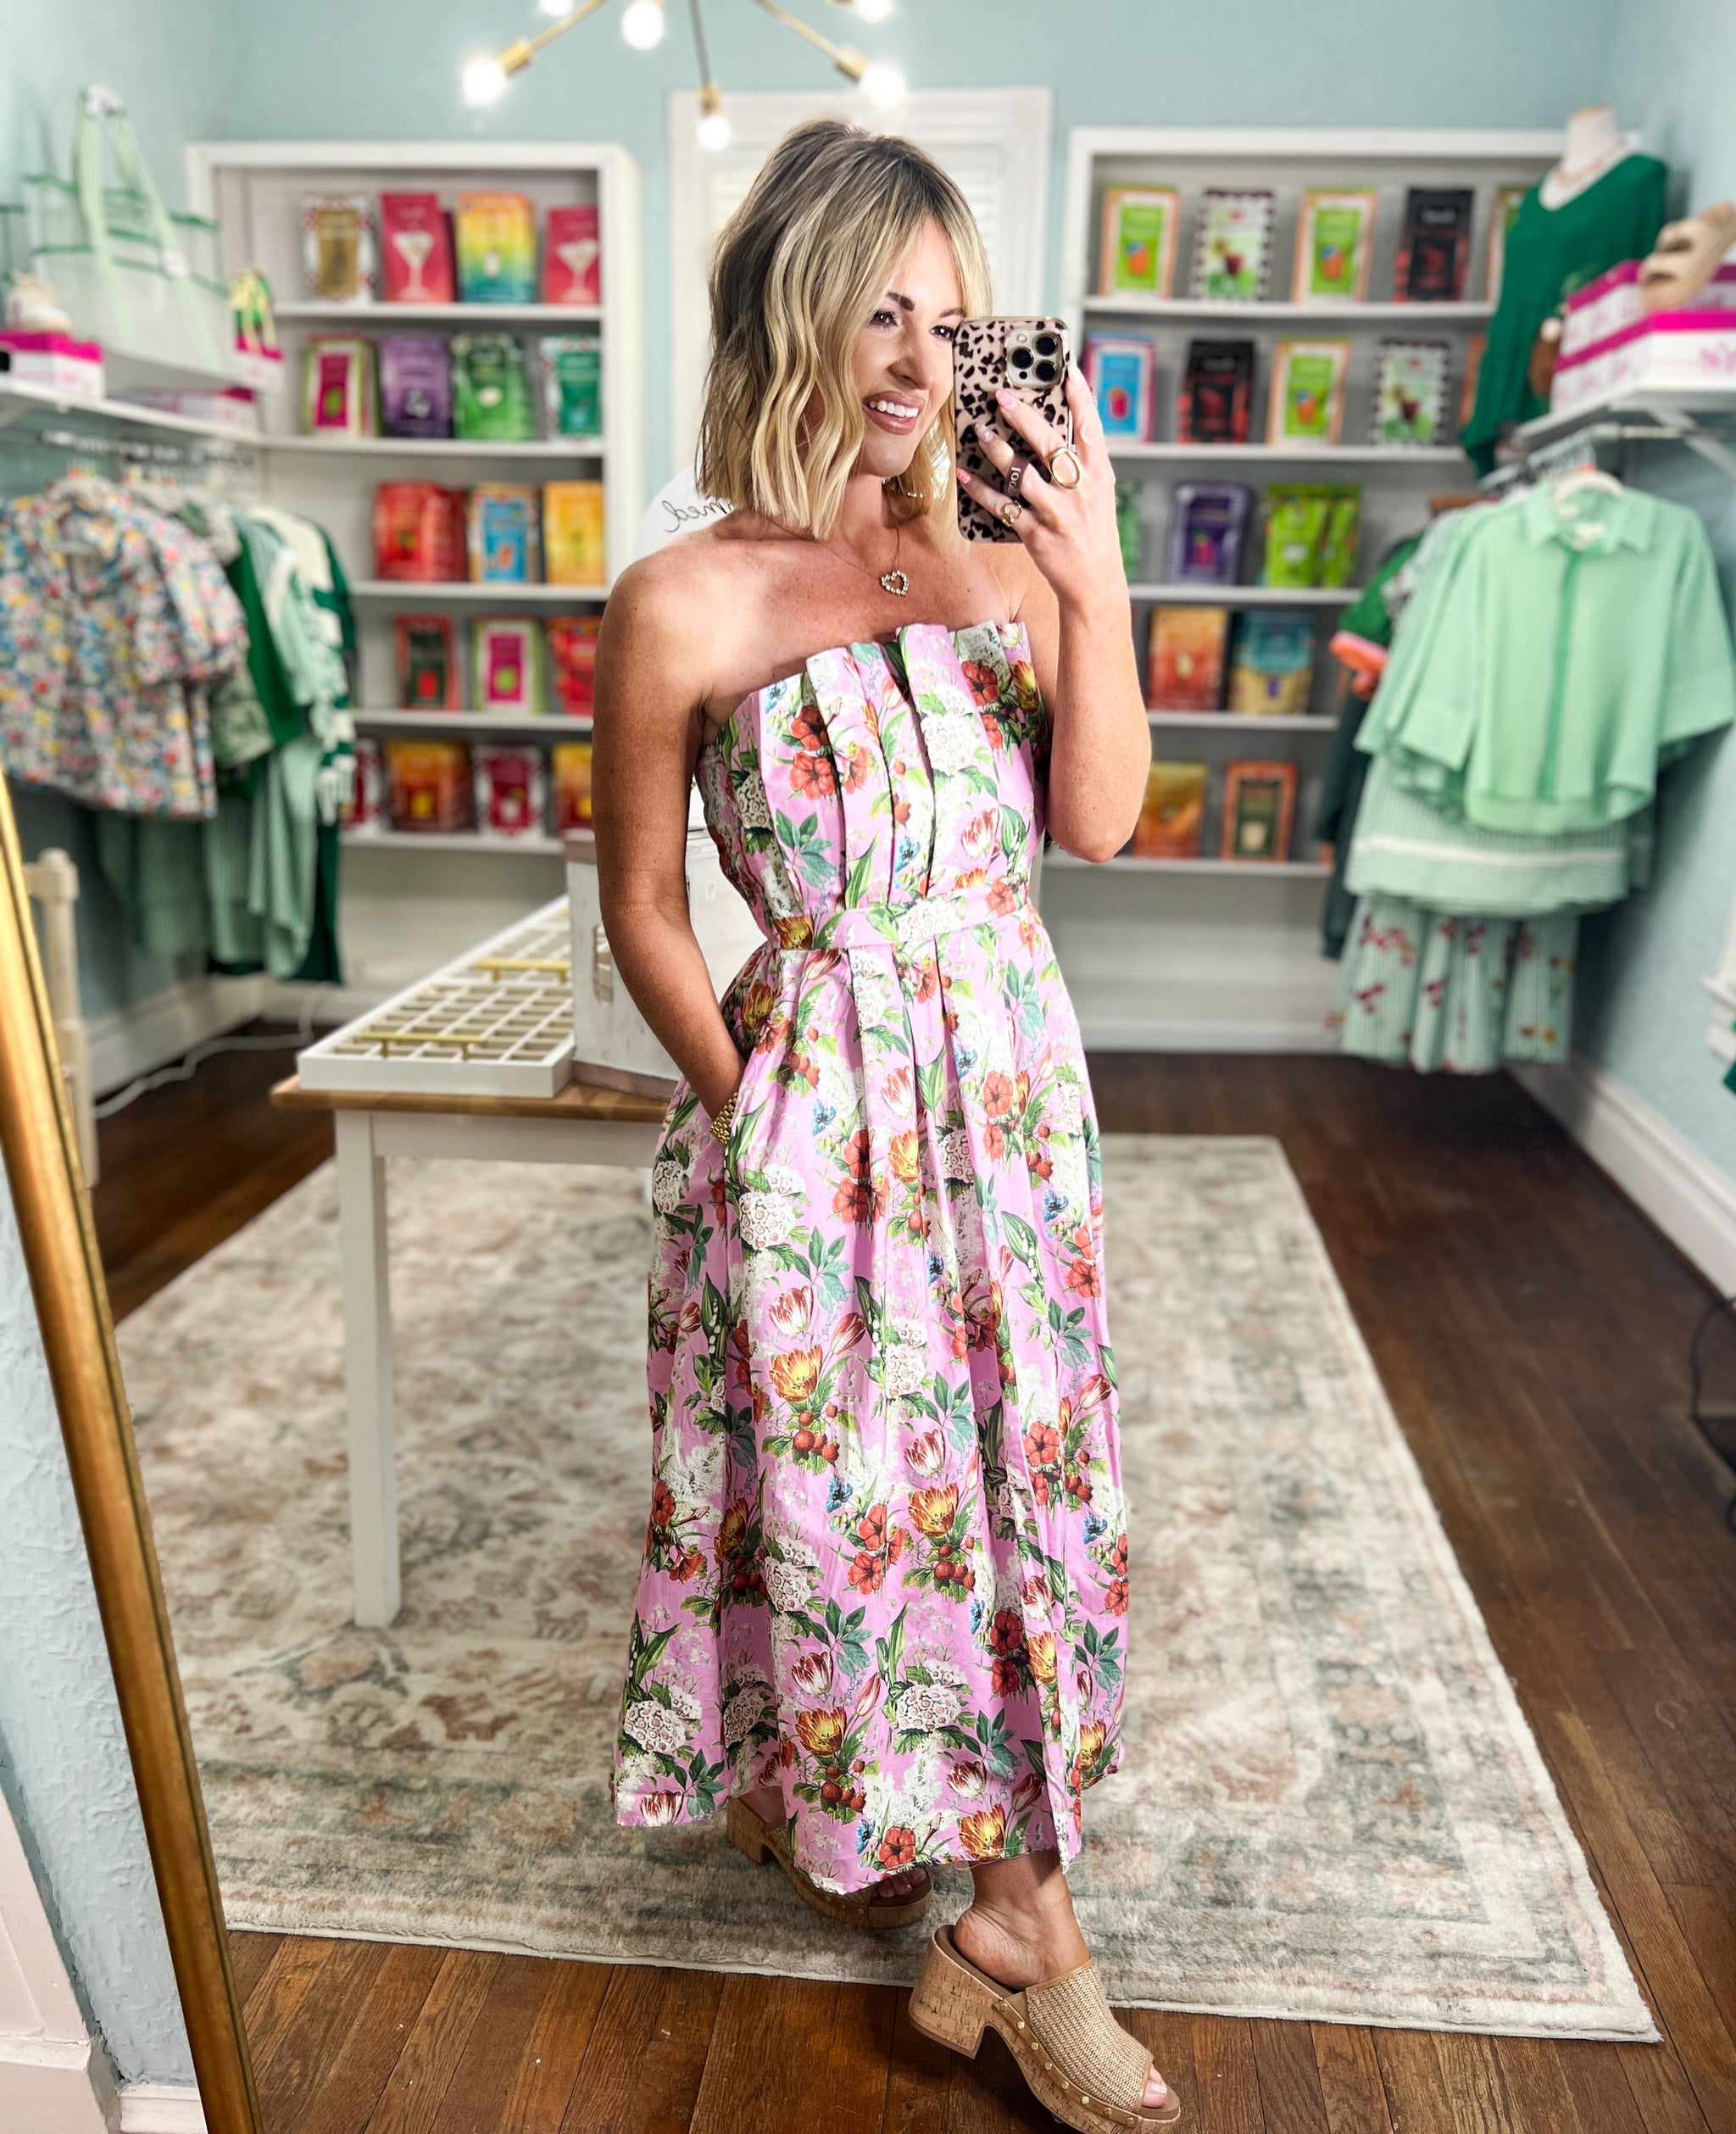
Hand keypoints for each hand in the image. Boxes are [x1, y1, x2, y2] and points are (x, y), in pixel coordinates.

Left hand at [958, 369, 1125, 616]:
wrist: (1095, 584)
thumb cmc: (1092, 531)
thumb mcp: (1097, 493)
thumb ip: (1080, 462)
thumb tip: (1052, 427)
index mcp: (1098, 475)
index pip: (1089, 427)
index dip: (1080, 397)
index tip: (1066, 367)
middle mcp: (1080, 491)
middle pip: (1049, 445)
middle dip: (1023, 417)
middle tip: (1000, 395)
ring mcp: (1058, 514)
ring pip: (1022, 474)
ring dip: (997, 451)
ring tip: (979, 431)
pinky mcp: (1037, 536)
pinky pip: (1004, 509)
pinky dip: (982, 492)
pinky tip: (965, 476)